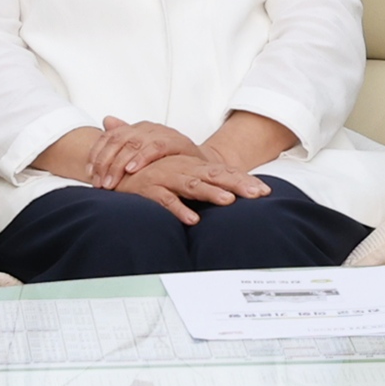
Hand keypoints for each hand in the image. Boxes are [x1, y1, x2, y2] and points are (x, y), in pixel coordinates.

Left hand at [87, 119, 203, 187]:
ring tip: (110, 181)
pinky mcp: (177, 142)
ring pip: (134, 143)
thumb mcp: (143, 154)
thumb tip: (105, 120)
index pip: (110, 136)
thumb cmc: (170, 161)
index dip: (97, 154)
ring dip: (119, 163)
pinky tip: (132, 170)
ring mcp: (162, 133)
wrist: (201, 164)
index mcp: (137, 128)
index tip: (89, 173)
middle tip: (98, 182)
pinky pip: (156, 147)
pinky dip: (142, 158)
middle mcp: (147, 127)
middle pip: (118, 140)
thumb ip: (124, 140)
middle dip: (105, 162)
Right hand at [117, 149, 270, 224]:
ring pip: (193, 186)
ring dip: (211, 194)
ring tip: (228, 201)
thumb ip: (203, 183)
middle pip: (216, 177)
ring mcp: (167, 178)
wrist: (119, 165)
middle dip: (238, 185)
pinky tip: (192, 220)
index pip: (224, 173)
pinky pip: (166, 200)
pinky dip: (179, 209)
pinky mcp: (150, 189)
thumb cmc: (155, 173)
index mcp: (194, 166)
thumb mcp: (182, 175)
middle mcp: (183, 169)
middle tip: (258, 194)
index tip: (265, 191)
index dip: (245, 181)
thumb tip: (229, 193)